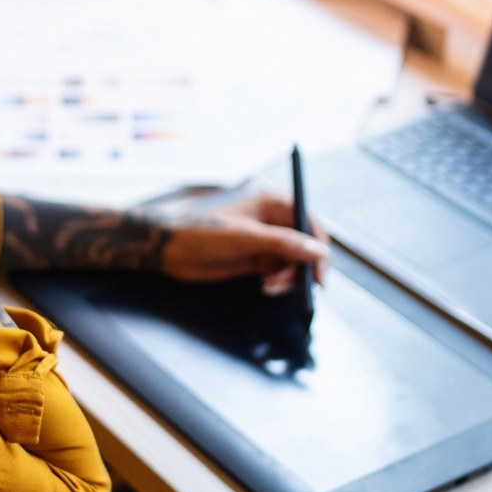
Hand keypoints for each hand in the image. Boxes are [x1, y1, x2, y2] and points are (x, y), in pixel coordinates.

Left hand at [158, 192, 328, 294]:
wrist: (171, 250)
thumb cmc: (202, 232)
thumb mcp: (245, 238)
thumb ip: (283, 244)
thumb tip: (318, 252)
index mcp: (273, 204)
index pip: (309, 222)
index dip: (319, 246)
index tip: (320, 270)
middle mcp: (274, 222)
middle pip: (306, 245)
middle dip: (304, 267)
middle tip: (298, 287)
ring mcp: (267, 242)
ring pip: (295, 263)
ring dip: (290, 278)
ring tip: (271, 285)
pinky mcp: (258, 260)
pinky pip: (281, 272)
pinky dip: (280, 282)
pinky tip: (265, 286)